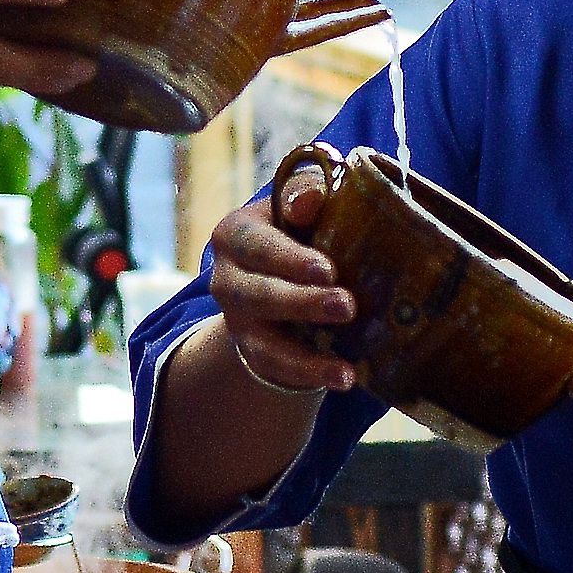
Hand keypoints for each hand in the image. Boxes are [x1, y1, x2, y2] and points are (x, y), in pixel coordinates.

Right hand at [199, 164, 357, 397]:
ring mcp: (237, 320)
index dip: (290, 259)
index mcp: (235, 234)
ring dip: (305, 356)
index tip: (327, 270)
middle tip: (346, 306)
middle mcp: (226, 278)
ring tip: (346, 367)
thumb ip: (304, 194)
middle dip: (302, 302)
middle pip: (257, 294)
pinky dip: (312, 375)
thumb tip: (311, 197)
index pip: (257, 244)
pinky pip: (279, 369)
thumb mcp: (300, 205)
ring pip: (263, 341)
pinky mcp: (254, 352)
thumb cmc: (300, 229)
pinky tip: (345, 378)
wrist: (281, 276)